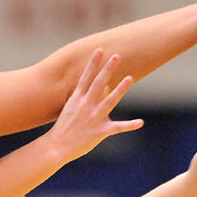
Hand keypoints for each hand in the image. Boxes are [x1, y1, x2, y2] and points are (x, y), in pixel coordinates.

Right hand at [45, 49, 143, 163]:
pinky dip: (129, 125)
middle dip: (107, 70)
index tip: (100, 50)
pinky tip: (140, 122)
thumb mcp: (73, 107)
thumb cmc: (66, 125)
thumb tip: (106, 85)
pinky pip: (117, 128)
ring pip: (109, 101)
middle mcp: (85, 106)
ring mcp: (93, 118)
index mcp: (77, 99)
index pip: (86, 77)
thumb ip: (90, 96)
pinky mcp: (99, 132)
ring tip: (130, 78)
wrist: (56, 147)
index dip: (93, 63)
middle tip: (117, 56)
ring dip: (120, 89)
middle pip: (98, 84)